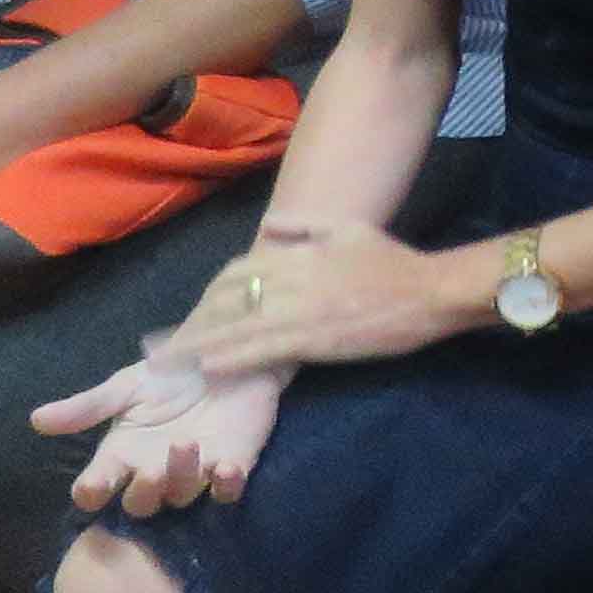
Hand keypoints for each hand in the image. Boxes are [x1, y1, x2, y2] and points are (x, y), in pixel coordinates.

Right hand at [35, 355, 289, 512]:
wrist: (225, 358)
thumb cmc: (171, 376)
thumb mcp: (128, 385)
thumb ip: (88, 406)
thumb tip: (36, 419)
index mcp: (122, 455)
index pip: (99, 485)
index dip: (92, 491)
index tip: (89, 488)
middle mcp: (155, 473)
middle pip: (142, 502)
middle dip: (143, 492)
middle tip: (147, 471)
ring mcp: (194, 475)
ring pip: (183, 495)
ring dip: (182, 475)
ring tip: (185, 443)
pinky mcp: (232, 469)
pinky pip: (228, 491)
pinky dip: (228, 484)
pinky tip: (227, 469)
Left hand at [147, 216, 463, 379]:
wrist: (430, 292)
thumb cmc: (391, 261)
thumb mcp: (348, 228)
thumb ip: (304, 224)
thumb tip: (268, 226)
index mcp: (297, 254)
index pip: (238, 271)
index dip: (211, 295)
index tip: (192, 314)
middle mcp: (291, 280)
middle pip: (228, 302)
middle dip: (194, 325)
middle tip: (162, 348)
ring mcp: (301, 311)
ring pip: (239, 328)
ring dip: (201, 346)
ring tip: (171, 365)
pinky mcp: (315, 340)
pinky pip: (265, 350)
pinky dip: (234, 358)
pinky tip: (210, 369)